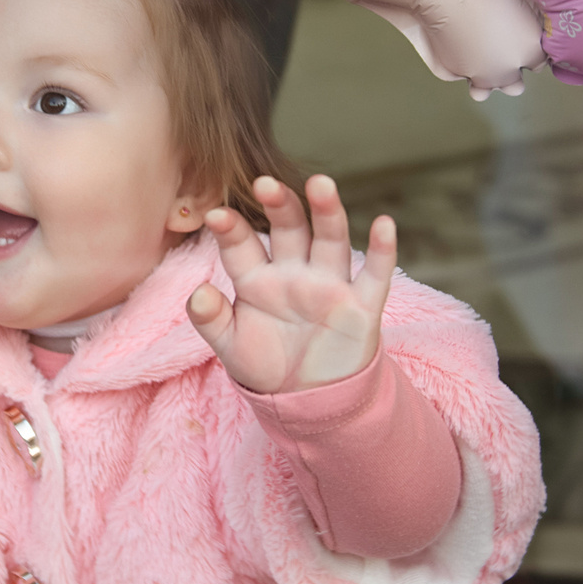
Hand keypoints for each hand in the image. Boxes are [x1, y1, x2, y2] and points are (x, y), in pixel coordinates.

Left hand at [188, 175, 398, 394]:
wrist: (308, 399)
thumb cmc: (266, 365)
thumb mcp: (231, 346)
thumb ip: (211, 320)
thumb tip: (198, 294)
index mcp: (258, 279)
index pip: (243, 246)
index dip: (231, 230)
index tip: (215, 215)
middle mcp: (294, 273)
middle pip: (288, 230)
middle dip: (280, 206)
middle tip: (265, 183)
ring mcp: (330, 285)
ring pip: (330, 240)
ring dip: (327, 212)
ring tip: (321, 185)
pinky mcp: (361, 306)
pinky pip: (376, 275)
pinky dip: (382, 251)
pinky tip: (384, 224)